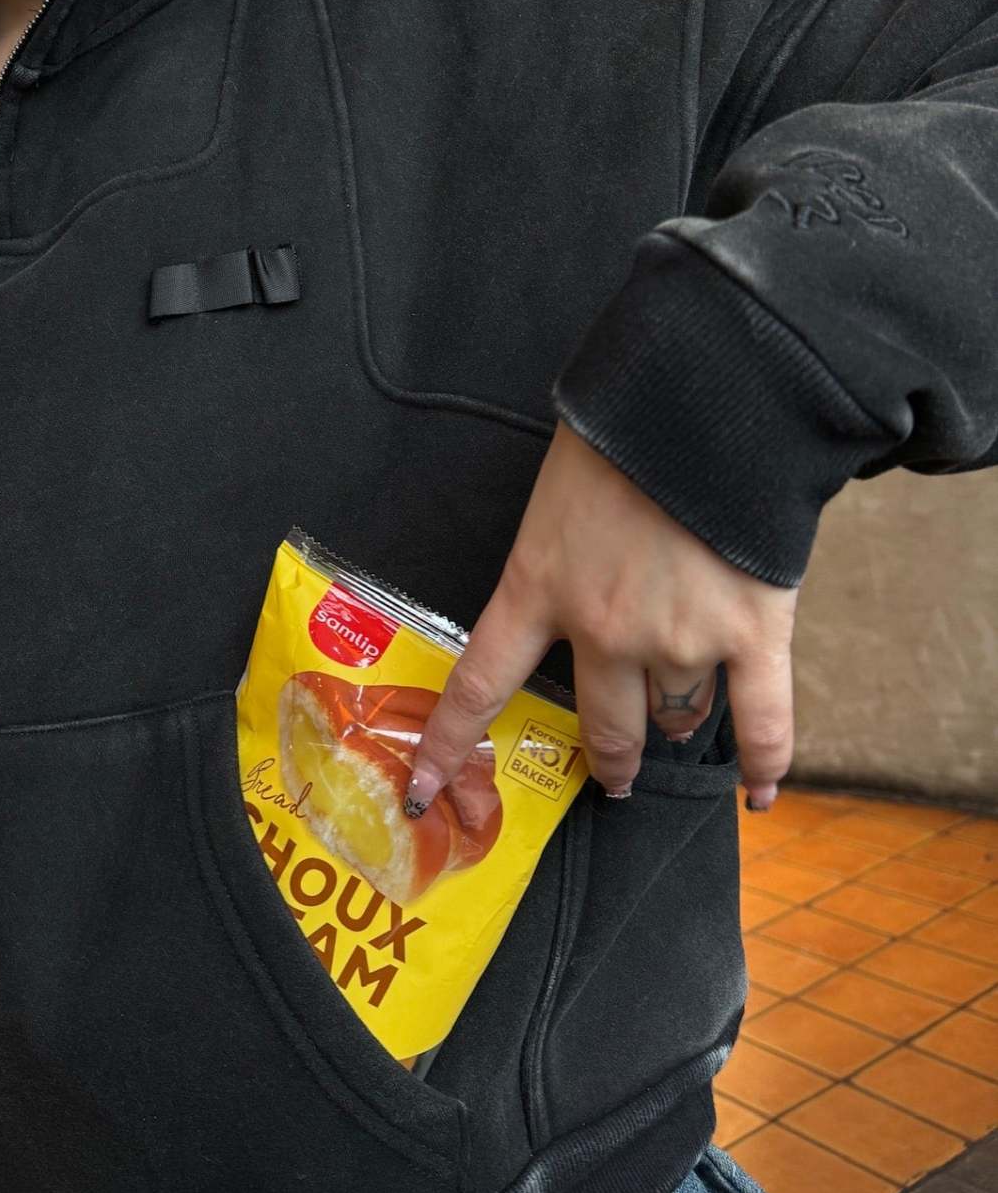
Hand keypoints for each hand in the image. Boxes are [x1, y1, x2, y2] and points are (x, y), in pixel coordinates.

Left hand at [403, 419, 800, 812]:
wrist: (705, 398)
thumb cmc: (624, 427)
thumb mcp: (557, 493)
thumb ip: (561, 555)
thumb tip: (583, 577)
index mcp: (539, 587)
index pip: (479, 685)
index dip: (451, 745)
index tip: (426, 791)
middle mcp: (603, 630)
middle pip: (601, 726)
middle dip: (608, 758)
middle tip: (613, 771)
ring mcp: (679, 639)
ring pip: (676, 718)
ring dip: (677, 723)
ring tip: (682, 722)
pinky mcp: (751, 633)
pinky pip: (763, 722)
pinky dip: (765, 764)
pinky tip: (761, 794)